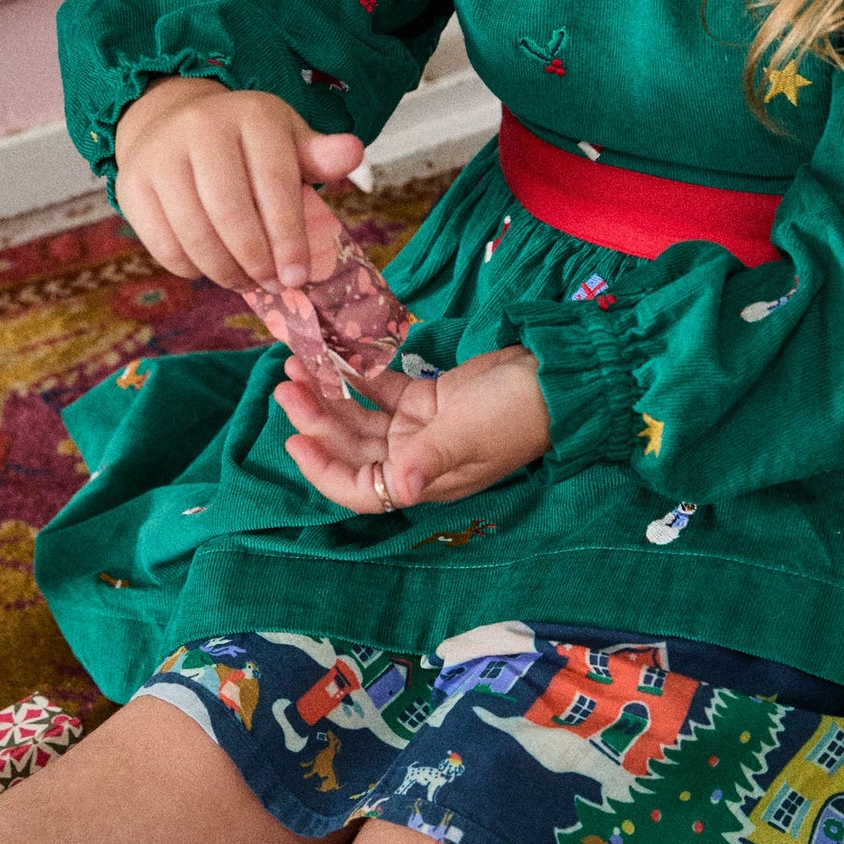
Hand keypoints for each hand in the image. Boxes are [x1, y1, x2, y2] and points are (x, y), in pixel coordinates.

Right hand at [114, 77, 363, 292]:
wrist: (174, 122)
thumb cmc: (245, 144)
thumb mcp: (287, 141)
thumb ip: (320, 156)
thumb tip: (353, 154)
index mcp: (250, 114)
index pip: (274, 184)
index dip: (289, 237)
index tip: (299, 275)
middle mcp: (200, 126)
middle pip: (230, 211)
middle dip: (256, 260)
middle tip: (273, 285)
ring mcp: (160, 154)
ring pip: (194, 233)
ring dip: (225, 270)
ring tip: (245, 281)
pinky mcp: (131, 183)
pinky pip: (163, 244)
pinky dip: (191, 268)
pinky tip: (210, 268)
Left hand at [272, 346, 549, 511]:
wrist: (557, 377)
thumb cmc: (517, 413)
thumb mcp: (471, 436)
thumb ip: (430, 459)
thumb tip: (400, 490)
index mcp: (423, 481)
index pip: (361, 489)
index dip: (323, 470)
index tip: (294, 440)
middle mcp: (415, 459)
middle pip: (351, 446)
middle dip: (316, 418)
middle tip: (286, 382)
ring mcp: (419, 428)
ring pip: (360, 415)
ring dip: (329, 393)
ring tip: (297, 362)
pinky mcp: (427, 397)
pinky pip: (381, 387)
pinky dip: (356, 372)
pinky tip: (333, 352)